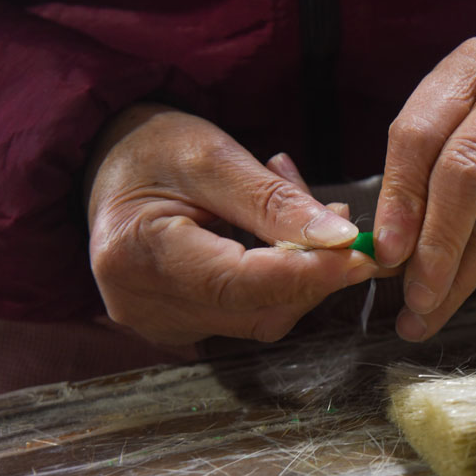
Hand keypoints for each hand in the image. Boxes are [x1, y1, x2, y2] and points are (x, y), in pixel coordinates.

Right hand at [85, 103, 378, 344]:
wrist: (111, 164)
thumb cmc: (154, 150)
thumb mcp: (214, 156)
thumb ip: (275, 201)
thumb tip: (340, 238)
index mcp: (137, 256)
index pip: (240, 282)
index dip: (309, 273)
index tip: (363, 254)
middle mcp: (143, 305)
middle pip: (257, 309)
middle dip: (314, 270)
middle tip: (341, 218)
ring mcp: (159, 324)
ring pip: (261, 317)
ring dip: (301, 272)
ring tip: (304, 210)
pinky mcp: (181, 326)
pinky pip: (248, 314)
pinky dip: (280, 280)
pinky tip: (280, 238)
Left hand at [374, 38, 475, 340]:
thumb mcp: (452, 118)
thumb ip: (417, 171)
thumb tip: (388, 253)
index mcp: (472, 67)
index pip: (422, 135)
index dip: (400, 199)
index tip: (385, 253)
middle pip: (467, 176)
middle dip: (436, 246)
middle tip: (416, 298)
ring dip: (461, 275)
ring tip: (429, 311)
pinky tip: (464, 287)